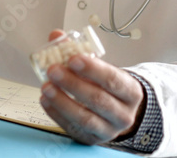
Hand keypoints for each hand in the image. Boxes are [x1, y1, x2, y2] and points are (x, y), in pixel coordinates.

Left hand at [39, 30, 145, 144]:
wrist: (118, 112)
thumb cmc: (107, 86)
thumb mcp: (101, 68)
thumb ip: (78, 50)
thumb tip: (57, 36)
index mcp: (130, 91)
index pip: (113, 79)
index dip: (93, 69)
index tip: (73, 58)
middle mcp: (123, 113)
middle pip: (98, 99)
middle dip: (73, 84)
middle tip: (53, 70)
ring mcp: (109, 130)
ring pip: (85, 118)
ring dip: (62, 101)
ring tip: (46, 87)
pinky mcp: (92, 139)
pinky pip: (73, 128)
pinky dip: (57, 114)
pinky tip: (45, 100)